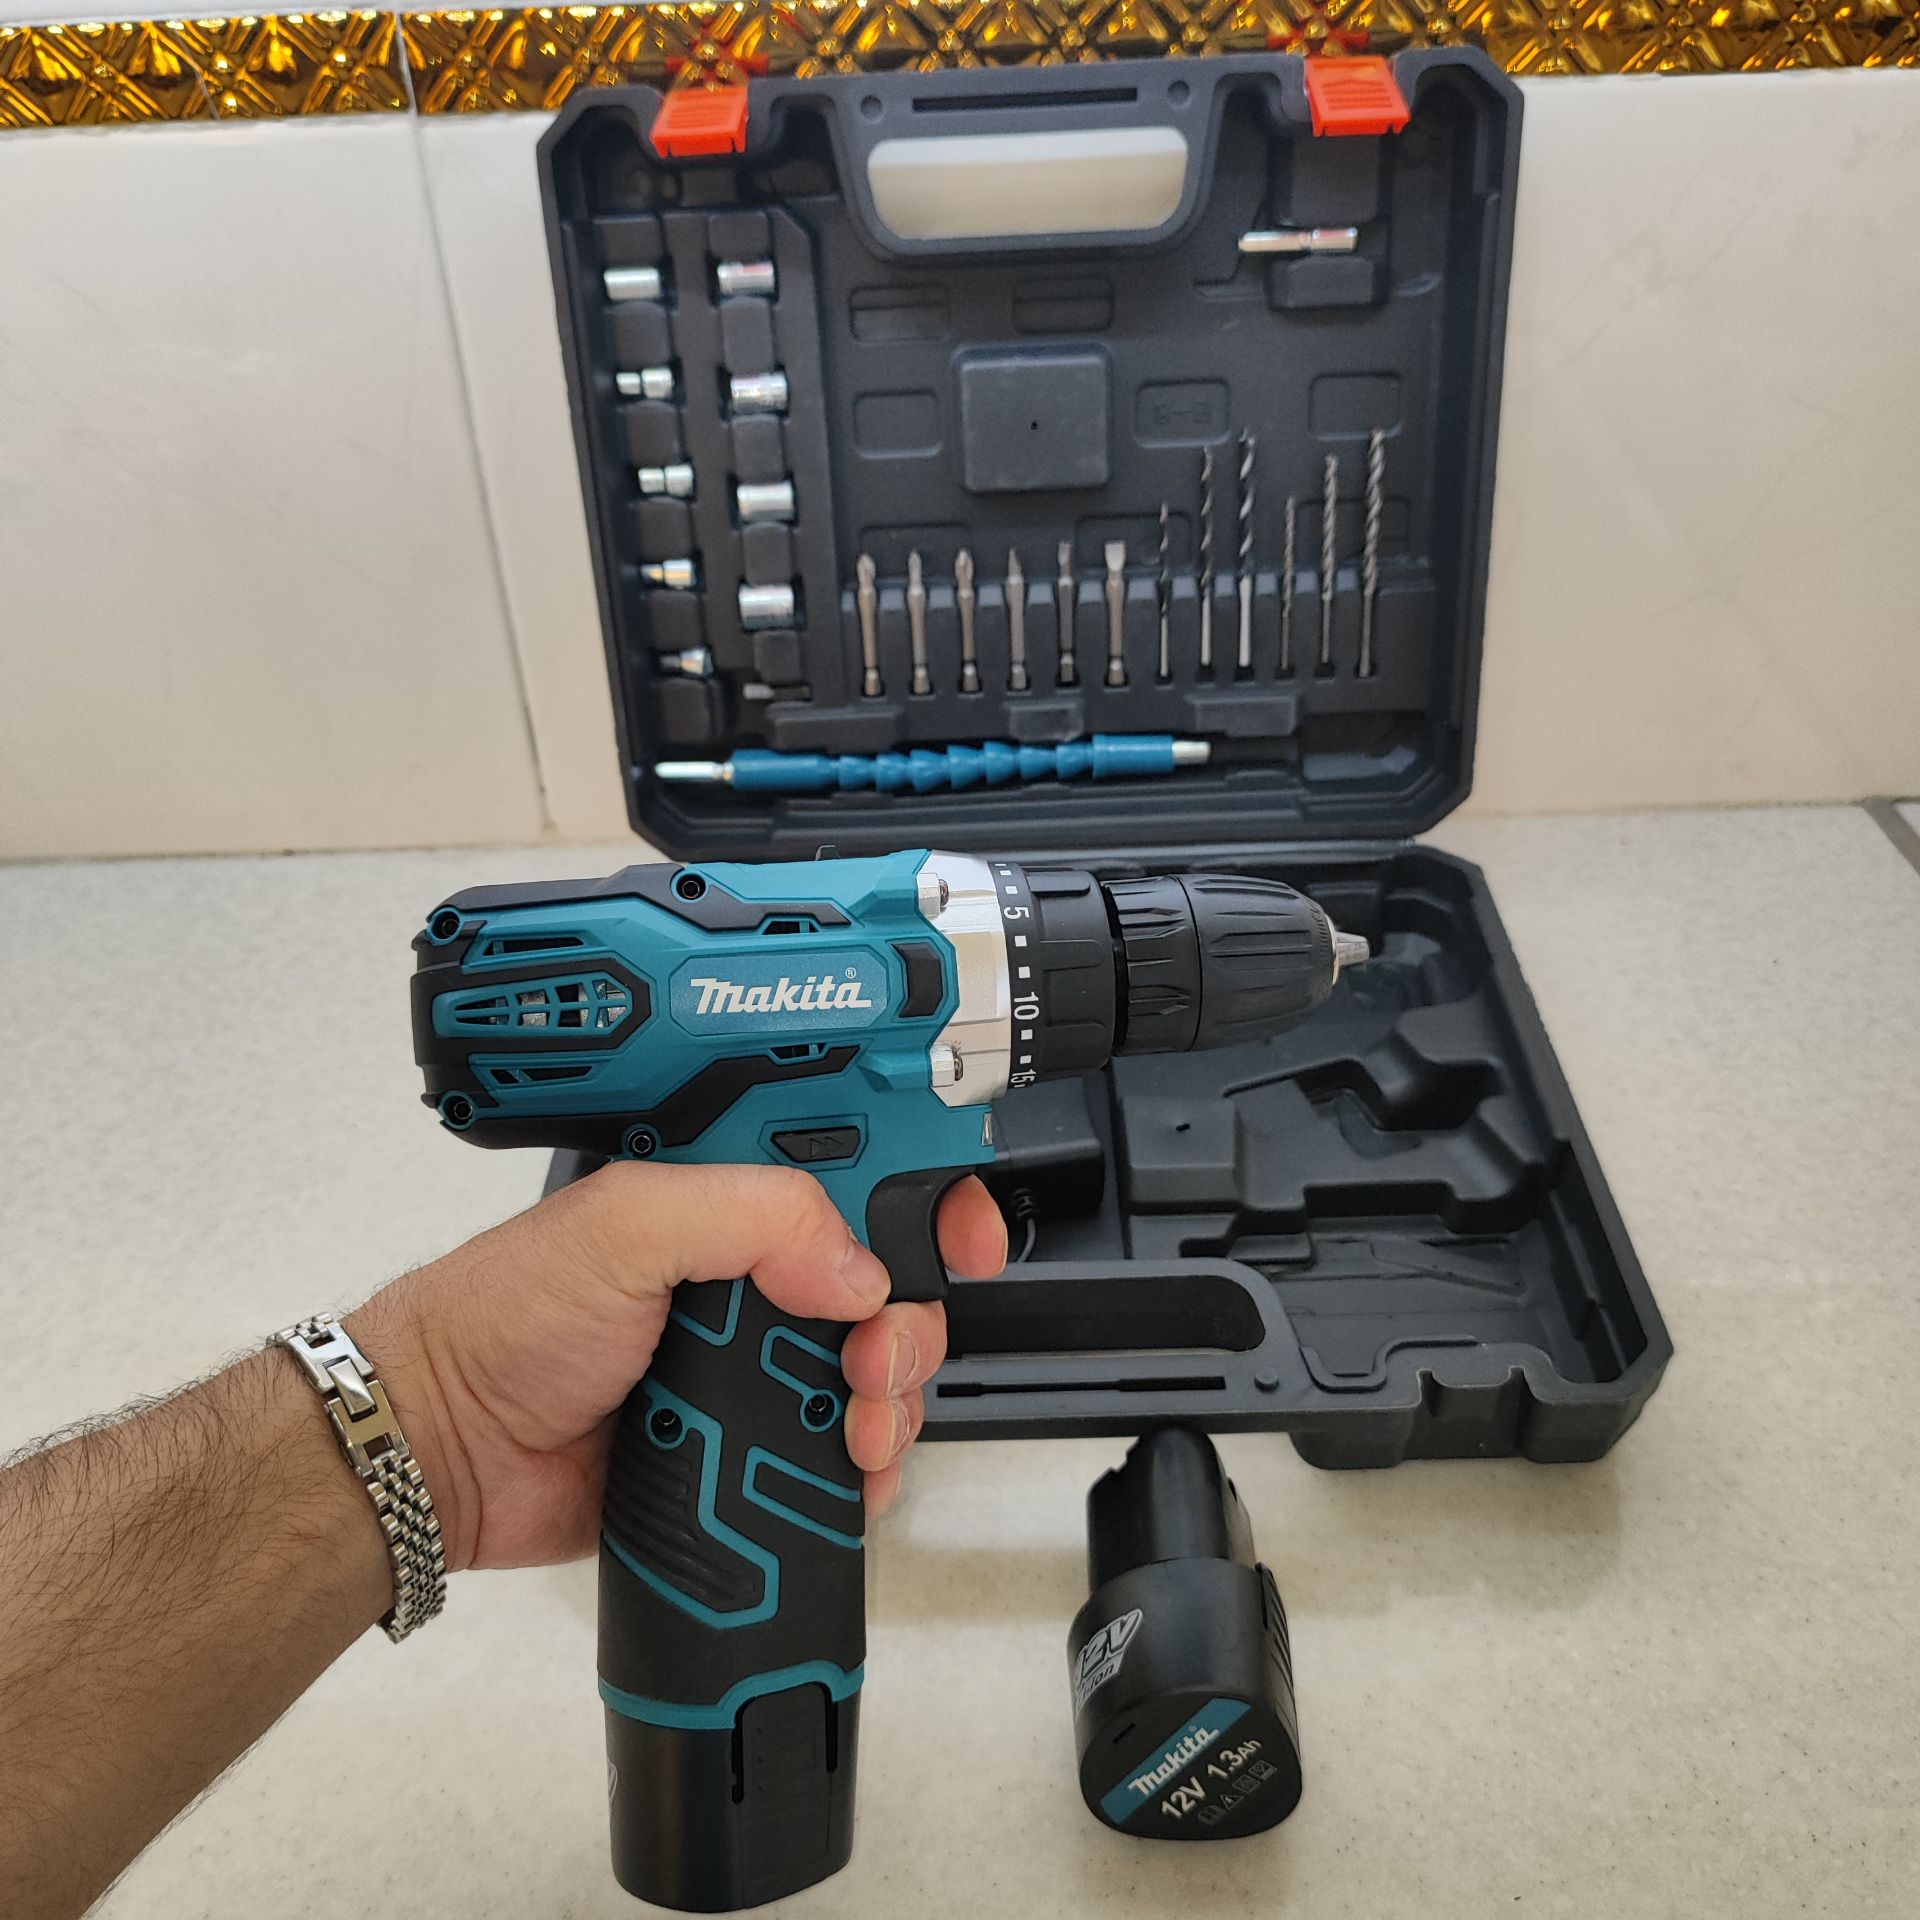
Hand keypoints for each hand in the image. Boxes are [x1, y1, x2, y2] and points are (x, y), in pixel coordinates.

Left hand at [347, 1163, 1005, 1572]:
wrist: (442, 1455)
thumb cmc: (505, 1319)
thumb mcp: (624, 1226)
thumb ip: (749, 1216)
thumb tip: (858, 1275)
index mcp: (727, 1201)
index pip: (856, 1173)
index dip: (926, 1195)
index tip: (964, 1236)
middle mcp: (752, 1277)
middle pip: (890, 1284)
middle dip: (910, 1324)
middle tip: (874, 1363)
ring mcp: (753, 1368)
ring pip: (878, 1374)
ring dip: (894, 1403)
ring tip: (857, 1433)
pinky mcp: (749, 1450)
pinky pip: (841, 1457)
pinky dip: (867, 1469)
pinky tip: (853, 1477)